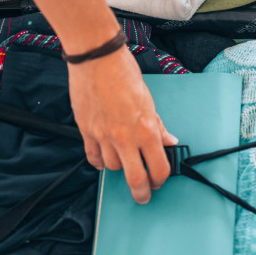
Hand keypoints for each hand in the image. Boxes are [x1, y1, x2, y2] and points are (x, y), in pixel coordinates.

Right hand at [68, 46, 177, 203]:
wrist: (96, 59)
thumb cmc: (124, 73)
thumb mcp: (149, 100)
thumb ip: (158, 125)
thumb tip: (169, 141)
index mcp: (146, 129)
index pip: (159, 167)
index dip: (161, 179)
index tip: (160, 181)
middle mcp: (125, 137)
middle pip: (136, 178)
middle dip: (142, 192)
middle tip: (144, 195)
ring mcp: (104, 136)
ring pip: (112, 168)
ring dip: (120, 168)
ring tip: (124, 162)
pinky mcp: (86, 131)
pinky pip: (93, 157)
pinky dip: (99, 162)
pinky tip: (104, 159)